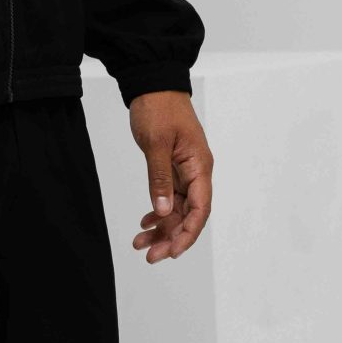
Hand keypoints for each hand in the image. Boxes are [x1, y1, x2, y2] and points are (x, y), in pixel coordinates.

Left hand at [128, 91, 211, 264]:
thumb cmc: (159, 108)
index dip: (188, 234)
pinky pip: (169, 198)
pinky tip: (144, 224)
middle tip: (150, 256)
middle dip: (171, 238)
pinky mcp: (172, 169)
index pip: (201, 209)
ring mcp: (185, 172)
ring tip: (140, 244)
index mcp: (200, 167)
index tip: (172, 252)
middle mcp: (196, 173)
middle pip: (189, 215)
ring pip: (177, 210)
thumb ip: (159, 178)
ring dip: (161, 229)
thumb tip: (164, 211)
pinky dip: (157, 213)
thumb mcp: (157, 143)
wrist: (153, 85)